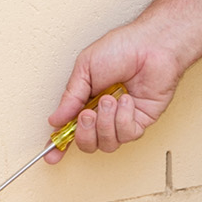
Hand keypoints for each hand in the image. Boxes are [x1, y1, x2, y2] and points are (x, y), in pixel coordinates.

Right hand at [50, 21, 188, 154]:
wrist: (151, 46)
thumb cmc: (121, 48)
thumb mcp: (85, 68)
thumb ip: (71, 96)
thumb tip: (56, 119)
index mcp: (87, 100)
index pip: (71, 129)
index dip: (60, 144)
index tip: (51, 156)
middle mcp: (104, 114)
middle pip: (88, 143)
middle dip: (84, 133)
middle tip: (87, 114)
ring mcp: (122, 119)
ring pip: (107, 143)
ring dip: (105, 122)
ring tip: (110, 99)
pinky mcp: (141, 122)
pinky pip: (126, 134)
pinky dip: (123, 119)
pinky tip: (127, 100)